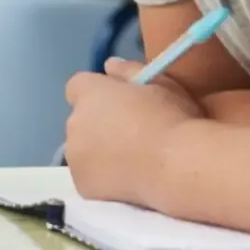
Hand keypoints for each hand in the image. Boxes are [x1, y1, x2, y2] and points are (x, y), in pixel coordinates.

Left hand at [61, 61, 202, 201]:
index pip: (78, 86)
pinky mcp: (82, 184)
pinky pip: (88, 176)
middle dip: (97, 124)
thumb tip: (110, 65)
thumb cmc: (171, 117)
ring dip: (97, 151)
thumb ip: (129, 71)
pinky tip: (126, 178)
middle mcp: (73, 122)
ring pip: (81, 149)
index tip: (121, 103)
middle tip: (131, 134)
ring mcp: (74, 156)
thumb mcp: (159, 83)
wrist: (176, 165)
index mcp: (88, 93)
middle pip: (80, 120)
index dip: (98, 93)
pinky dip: (102, 176)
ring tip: (131, 160)